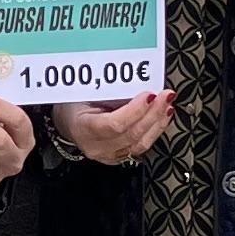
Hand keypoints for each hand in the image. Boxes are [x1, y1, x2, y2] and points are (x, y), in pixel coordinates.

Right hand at [57, 93, 171, 165]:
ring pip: (140, 143)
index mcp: (83, 129)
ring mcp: (109, 155)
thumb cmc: (72, 105)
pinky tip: (162, 117)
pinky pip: (141, 146)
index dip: (135, 111)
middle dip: (153, 114)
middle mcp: (97, 147)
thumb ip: (105, 90)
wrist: (67, 122)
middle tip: (165, 95)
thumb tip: (133, 79)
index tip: (149, 95)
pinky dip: (155, 130)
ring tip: (167, 104)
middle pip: (131, 135)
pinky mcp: (119, 156)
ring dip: (158, 123)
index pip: (114, 124)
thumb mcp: (82, 92)